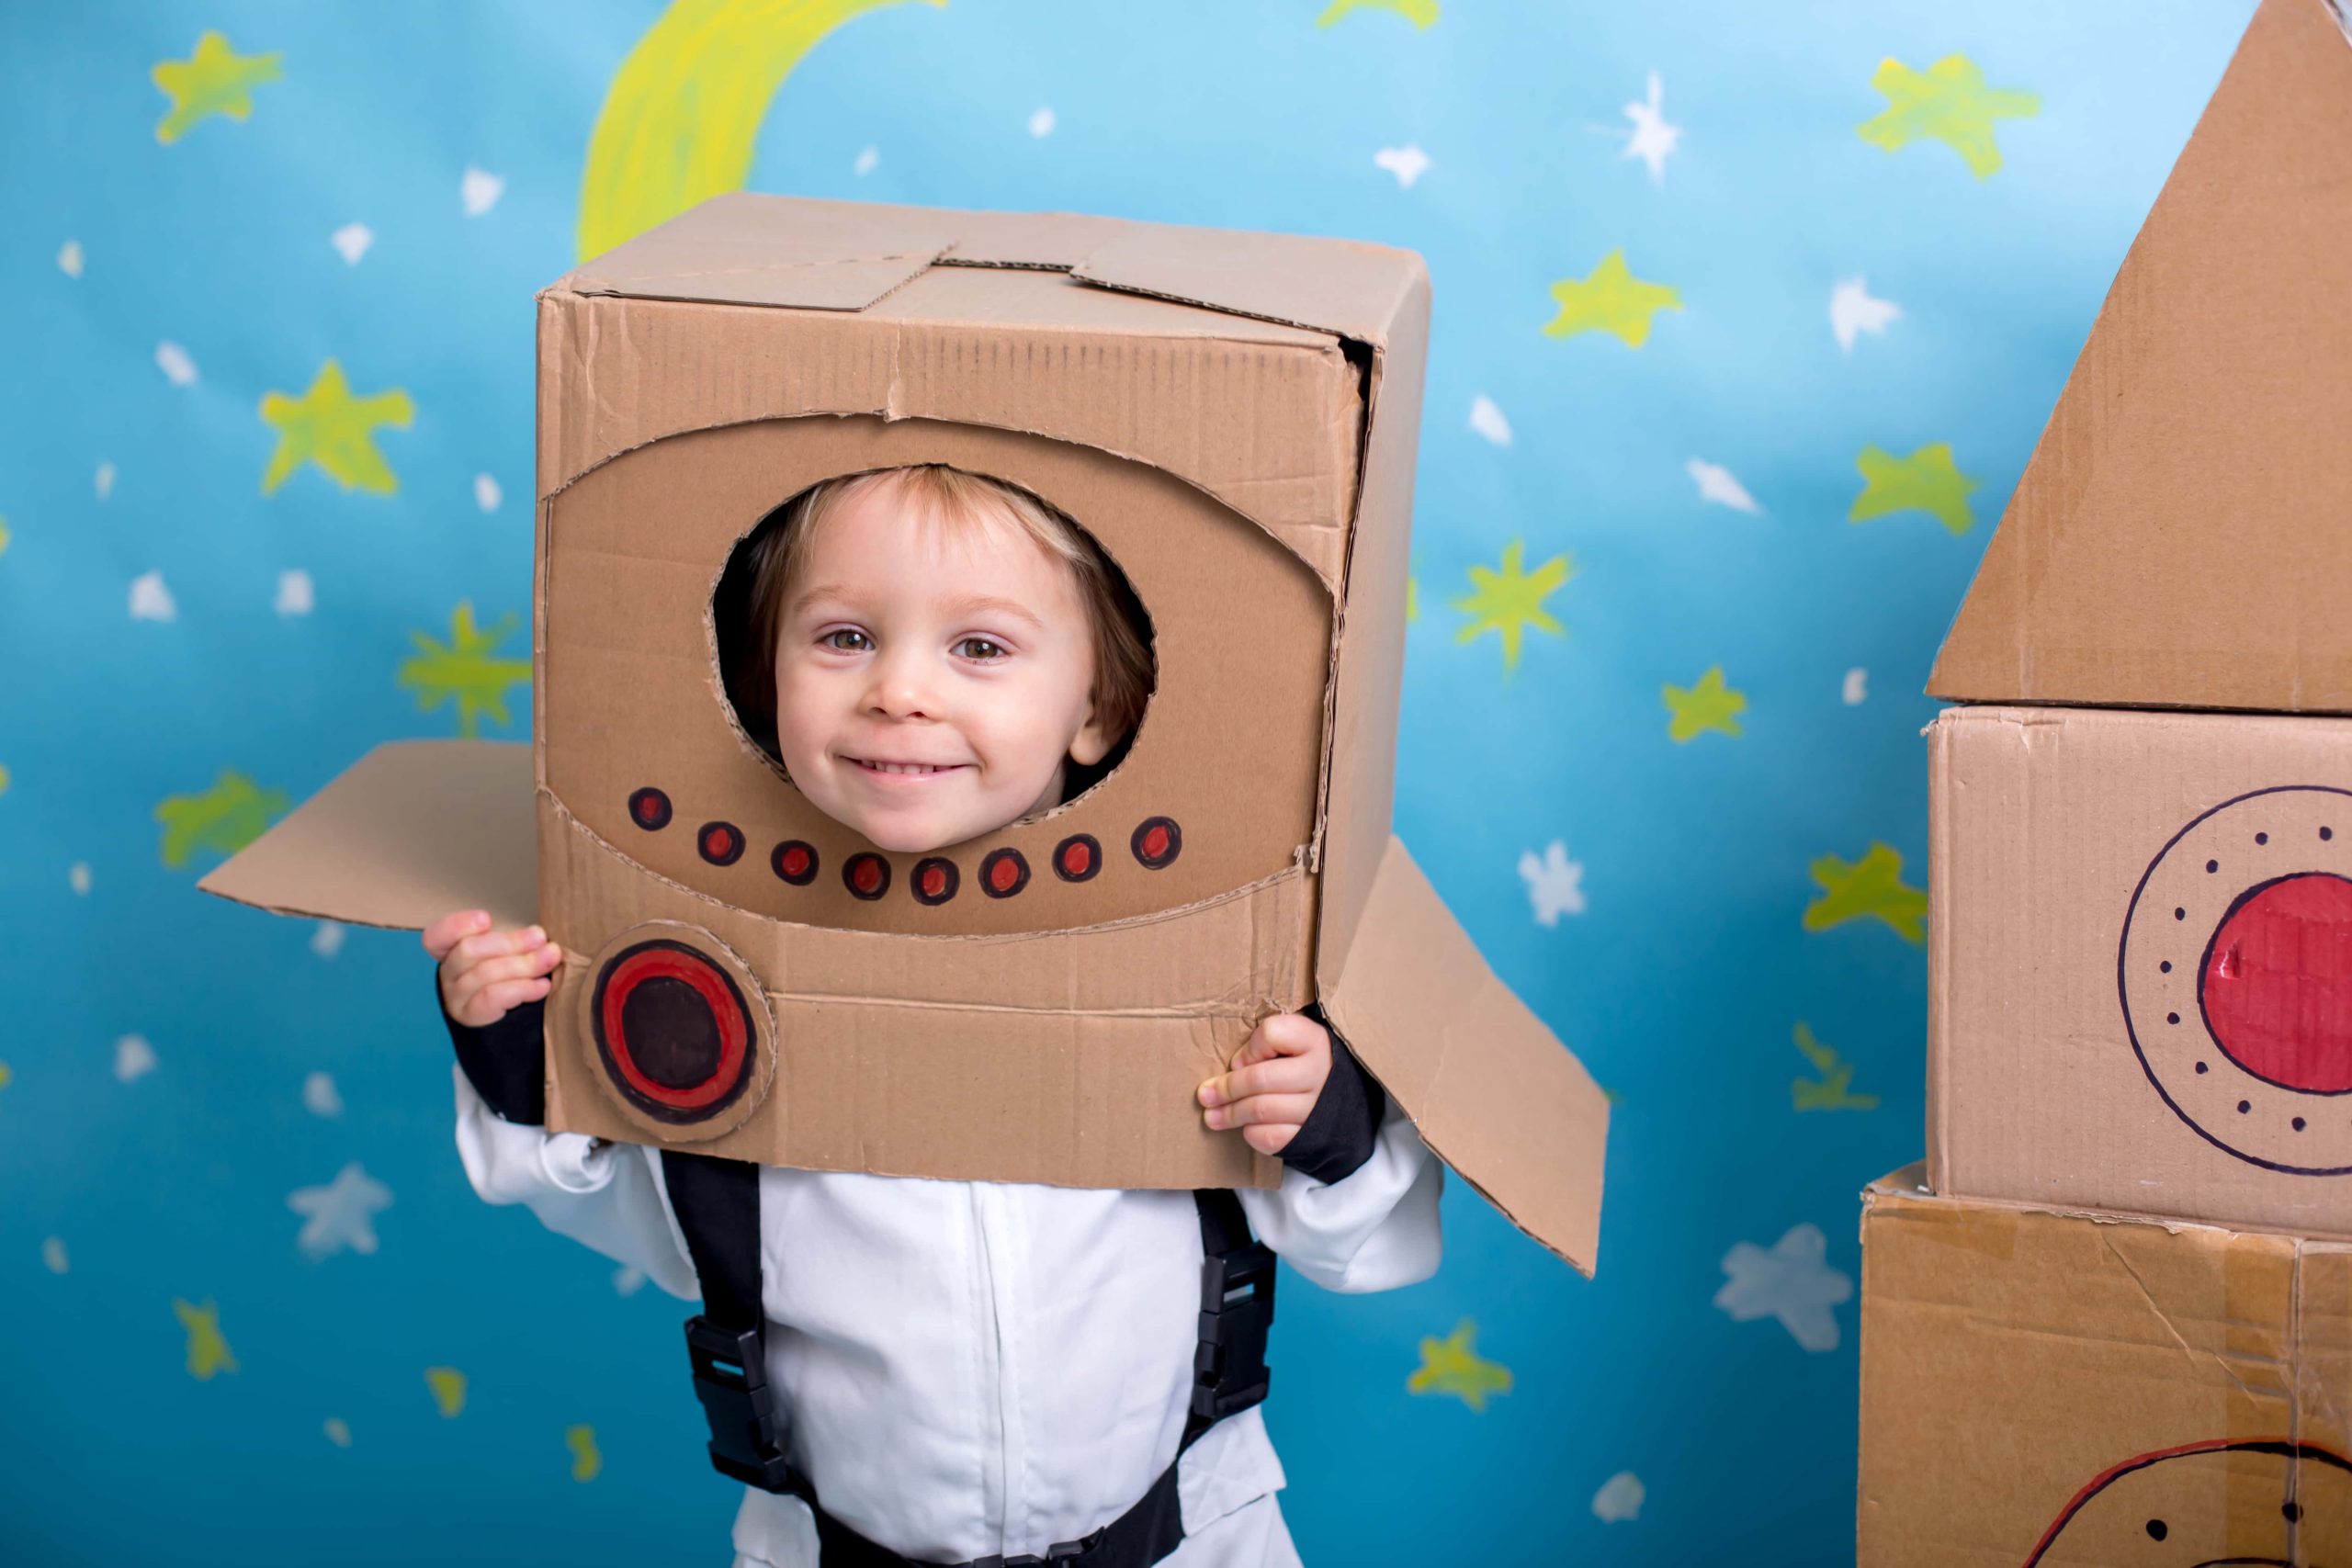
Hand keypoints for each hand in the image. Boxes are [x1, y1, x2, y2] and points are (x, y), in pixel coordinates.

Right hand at [423, 909, 562, 1028]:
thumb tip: (539, 935)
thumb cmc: (509, 979)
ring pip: (484, 973)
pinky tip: (543, 986)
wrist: (509, 1026)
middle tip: (540, 937)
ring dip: (523, 964)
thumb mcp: (507, 955)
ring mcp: (456, 997)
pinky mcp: (471, 1017)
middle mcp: (448, 974)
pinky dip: (521, 989)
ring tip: (551, 957)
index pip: (436, 936)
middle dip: (510, 942)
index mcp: (451, 951)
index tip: (486, 919)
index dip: (457, 925)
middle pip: (468, 951)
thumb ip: (514, 942)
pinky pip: (492, 997)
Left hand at [1197, 1011, 1331, 1155]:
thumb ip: (1265, 1045)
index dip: (1250, 1048)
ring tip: (1211, 1116)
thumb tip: (1234, 1068)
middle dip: (1227, 1088)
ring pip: (1261, 1110)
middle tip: (1205, 1095)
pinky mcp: (1310, 1137)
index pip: (1273, 1034)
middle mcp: (1319, 1073)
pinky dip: (1251, 1132)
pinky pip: (1270, 1137)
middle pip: (1260, 1079)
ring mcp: (1317, 1108)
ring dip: (1230, 1114)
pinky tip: (1245, 1127)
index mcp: (1314, 1040)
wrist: (1345, 1100)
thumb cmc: (1305, 1063)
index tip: (1239, 1060)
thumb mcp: (1294, 1041)